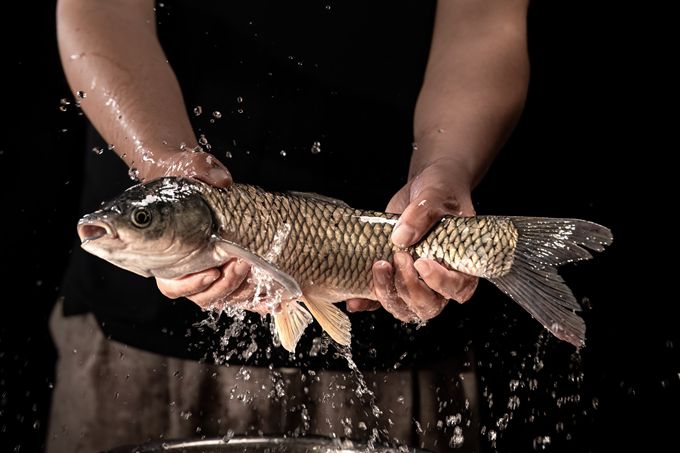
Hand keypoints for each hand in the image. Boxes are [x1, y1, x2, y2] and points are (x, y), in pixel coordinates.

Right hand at [146, 150, 257, 311]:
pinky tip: (264, 285)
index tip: (212, 272)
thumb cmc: (183, 174)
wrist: (196, 175)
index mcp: (166, 254)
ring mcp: (206, 269)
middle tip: (239, 264)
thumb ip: (200, 169)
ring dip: (238, 286)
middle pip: (201, 296)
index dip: (191, 284)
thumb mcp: (188, 166)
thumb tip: (223, 180)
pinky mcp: (226, 268)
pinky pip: (237, 292)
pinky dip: (251, 293)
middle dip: (223, 285)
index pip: (172, 285)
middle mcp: (185, 267)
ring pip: (220, 296)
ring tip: (249, 264)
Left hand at [346, 160, 477, 321]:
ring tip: (379, 265)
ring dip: (388, 293)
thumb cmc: (440, 192)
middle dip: (409, 287)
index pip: (457, 288)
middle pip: (428, 306)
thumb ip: (422, 214)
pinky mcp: (393, 279)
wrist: (422, 190)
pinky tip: (354, 300)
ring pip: (404, 308)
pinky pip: (381, 301)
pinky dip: (367, 303)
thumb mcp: (434, 196)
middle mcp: (439, 281)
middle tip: (399, 257)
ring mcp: (416, 282)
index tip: (421, 262)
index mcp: (461, 266)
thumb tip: (401, 236)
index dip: (439, 282)